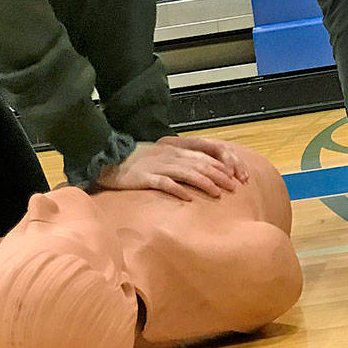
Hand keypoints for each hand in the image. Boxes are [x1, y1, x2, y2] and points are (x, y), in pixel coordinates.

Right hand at [95, 138, 241, 199]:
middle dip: (221, 175)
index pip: (207, 155)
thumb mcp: (165, 156)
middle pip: (201, 164)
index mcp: (177, 149)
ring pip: (188, 173)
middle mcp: (171, 155)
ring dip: (205, 183)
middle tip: (235, 187)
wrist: (111, 159)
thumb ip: (183, 161)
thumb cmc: (140, 160)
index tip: (236, 176)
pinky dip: (178, 190)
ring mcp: (159, 165)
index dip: (224, 165)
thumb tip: (204, 172)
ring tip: (219, 193)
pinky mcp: (147, 177)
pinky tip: (189, 198)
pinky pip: (165, 183)